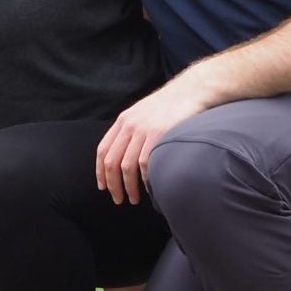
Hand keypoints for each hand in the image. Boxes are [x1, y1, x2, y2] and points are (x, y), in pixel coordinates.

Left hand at [96, 72, 218, 204]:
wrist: (190, 91)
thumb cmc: (169, 106)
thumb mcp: (142, 113)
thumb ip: (131, 130)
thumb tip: (124, 156)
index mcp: (123, 120)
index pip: (103, 150)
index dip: (100, 172)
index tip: (103, 187)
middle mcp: (130, 125)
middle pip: (112, 162)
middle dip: (112, 184)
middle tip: (118, 199)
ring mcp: (144, 130)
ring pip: (127, 166)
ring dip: (128, 187)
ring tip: (132, 199)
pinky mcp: (160, 134)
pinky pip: (146, 164)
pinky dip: (145, 180)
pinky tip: (149, 188)